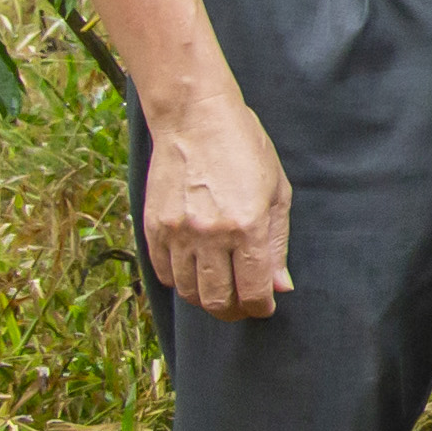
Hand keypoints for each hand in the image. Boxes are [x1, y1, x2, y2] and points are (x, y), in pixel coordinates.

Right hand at [142, 80, 293, 321]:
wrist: (195, 119)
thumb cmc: (245, 149)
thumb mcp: (277, 192)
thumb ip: (277, 244)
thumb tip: (279, 287)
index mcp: (247, 227)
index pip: (252, 291)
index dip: (260, 308)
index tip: (265, 307)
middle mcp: (209, 235)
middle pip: (217, 300)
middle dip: (233, 311)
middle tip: (242, 307)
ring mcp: (176, 233)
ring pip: (188, 292)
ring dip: (206, 300)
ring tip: (220, 292)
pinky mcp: (152, 228)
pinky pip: (163, 274)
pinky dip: (180, 282)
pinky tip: (194, 274)